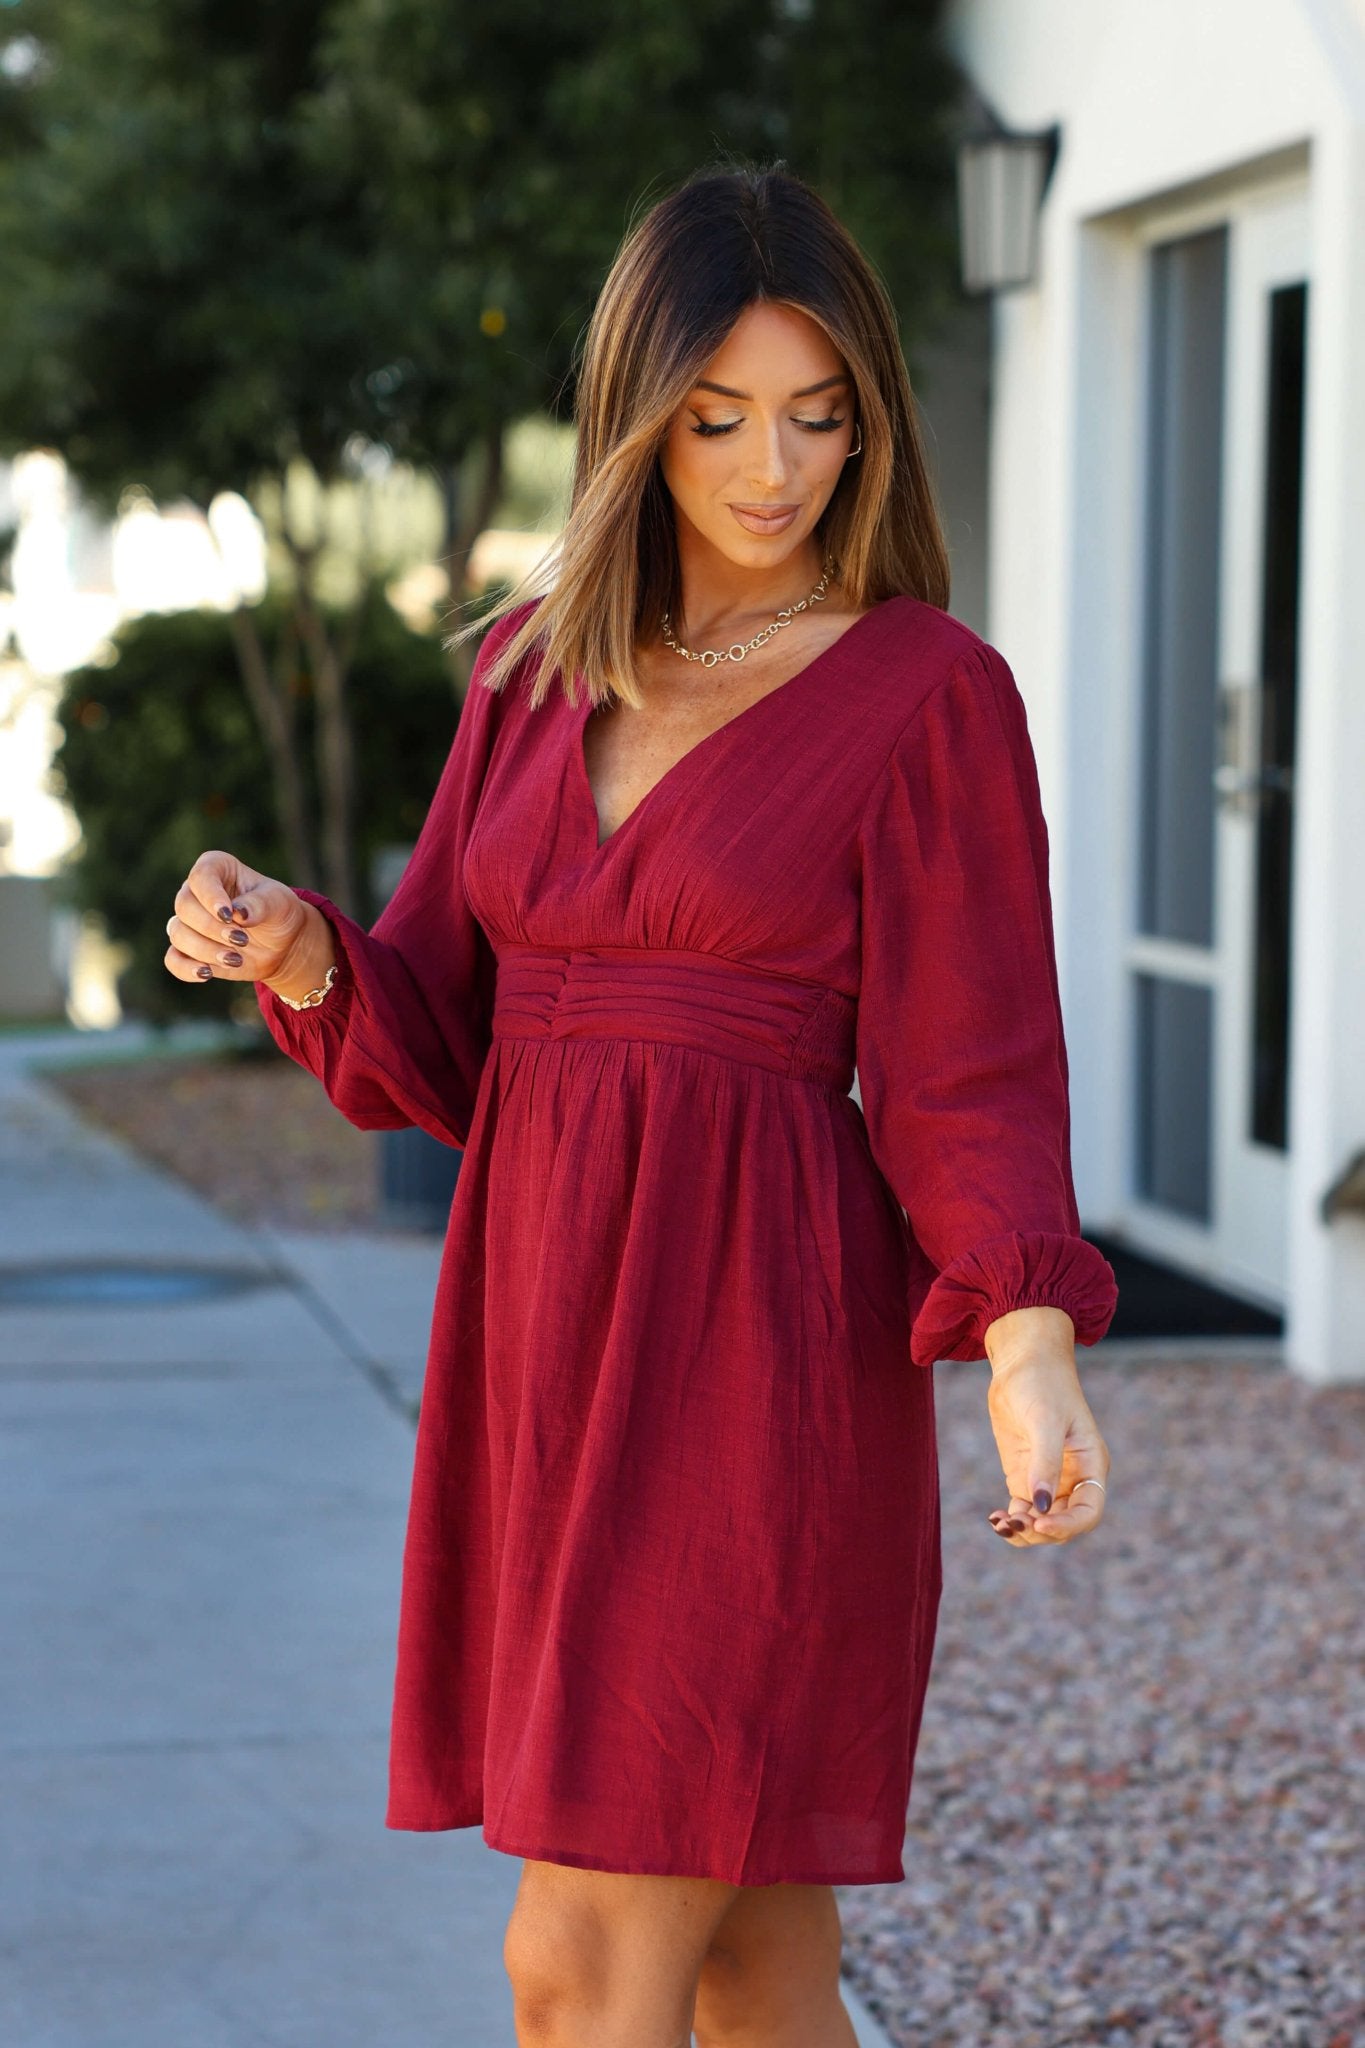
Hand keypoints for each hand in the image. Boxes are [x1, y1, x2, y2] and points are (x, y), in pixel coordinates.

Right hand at [163, 849, 322, 991]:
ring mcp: (189, 922)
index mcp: (218, 869)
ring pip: (178, 934)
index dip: (210, 896)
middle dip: (211, 927)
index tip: (228, 915)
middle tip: (242, 940)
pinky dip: (186, 968)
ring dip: (205, 950)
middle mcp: (196, 892)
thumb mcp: (279, 903)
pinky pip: (173, 959)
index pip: (201, 875)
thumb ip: (260, 904)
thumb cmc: (279, 913)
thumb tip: (238, 913)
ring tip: (236, 959)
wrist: (282, 944)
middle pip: (184, 906)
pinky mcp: (189, 950)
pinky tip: (207, 973)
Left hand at [982, 1309, 1110, 1547]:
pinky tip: (995, 1519)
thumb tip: (1039, 1507)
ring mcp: (1048, 1478)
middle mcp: (1073, 1477)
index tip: (1039, 1523)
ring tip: (1000, 1525)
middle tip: (1012, 1524)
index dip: (1068, 1525)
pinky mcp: (1025, 1475)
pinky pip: (1023, 1509)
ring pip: (1041, 1521)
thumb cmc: (1042, 1382)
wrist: (1022, 1361)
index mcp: (1090, 1464)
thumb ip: (1045, 1463)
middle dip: (1040, 1531)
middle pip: (1064, 1523)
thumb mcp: (1045, 1420)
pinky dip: (1011, 1520)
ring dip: (1024, 1530)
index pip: (1088, 1511)